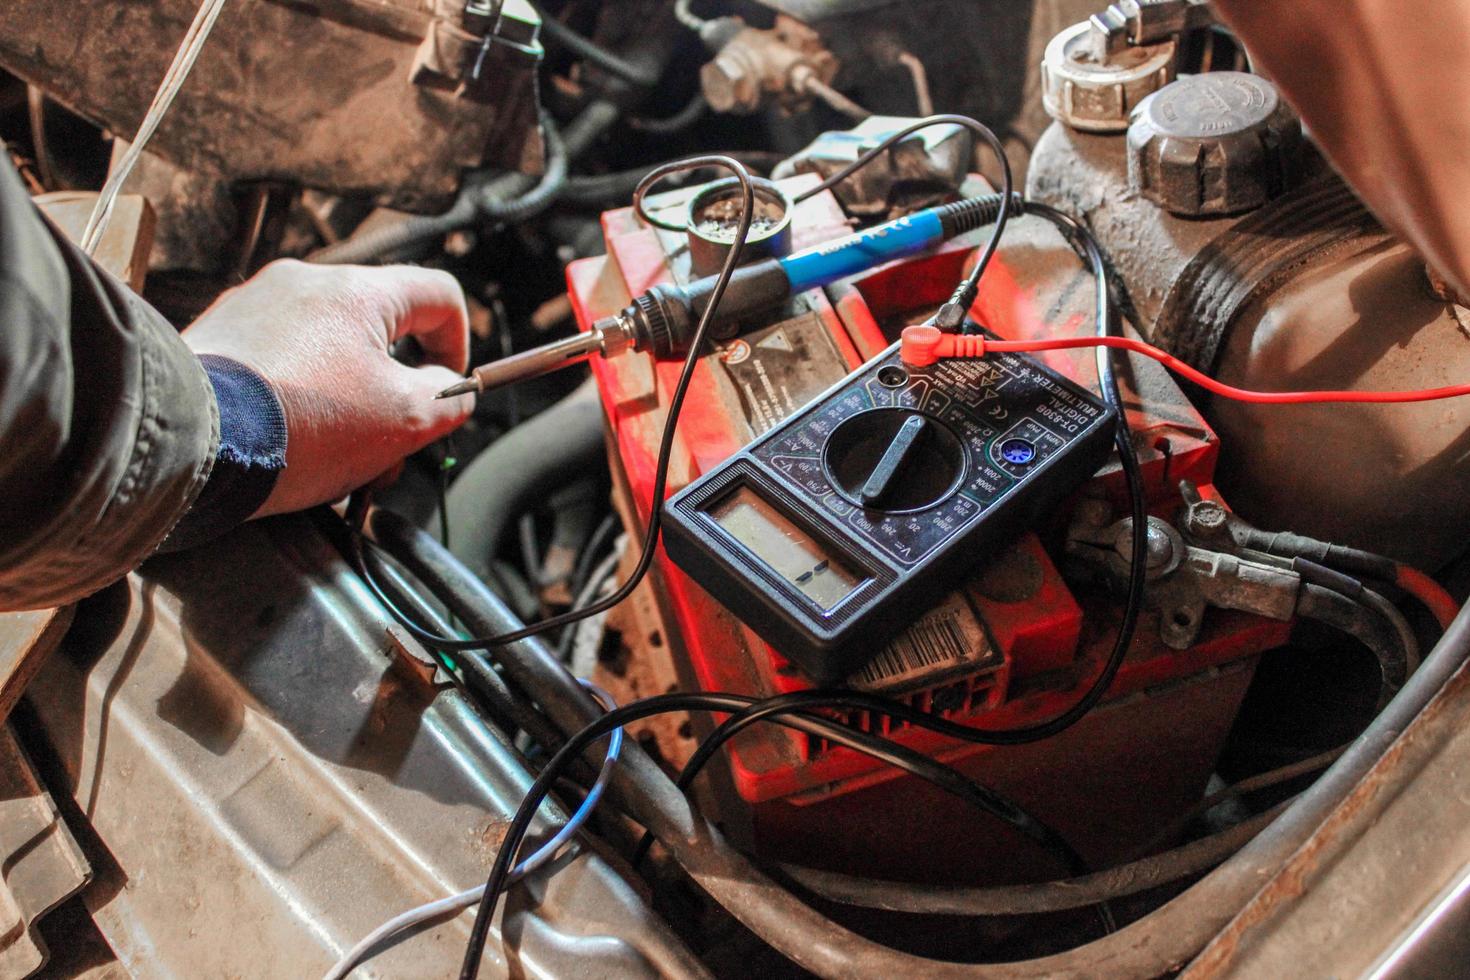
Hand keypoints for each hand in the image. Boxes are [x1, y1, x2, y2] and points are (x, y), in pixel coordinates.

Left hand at [183, 259, 473, 516]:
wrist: (188, 444)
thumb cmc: (295, 427)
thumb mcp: (403, 420)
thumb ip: (447, 400)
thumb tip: (455, 393)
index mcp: (356, 291)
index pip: (439, 295)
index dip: (459, 345)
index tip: (449, 388)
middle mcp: (302, 285)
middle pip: (379, 332)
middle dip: (395, 393)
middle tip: (392, 444)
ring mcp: (254, 309)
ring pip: (329, 355)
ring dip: (349, 404)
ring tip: (337, 460)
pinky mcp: (218, 341)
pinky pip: (281, 367)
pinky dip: (298, 404)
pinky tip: (290, 448)